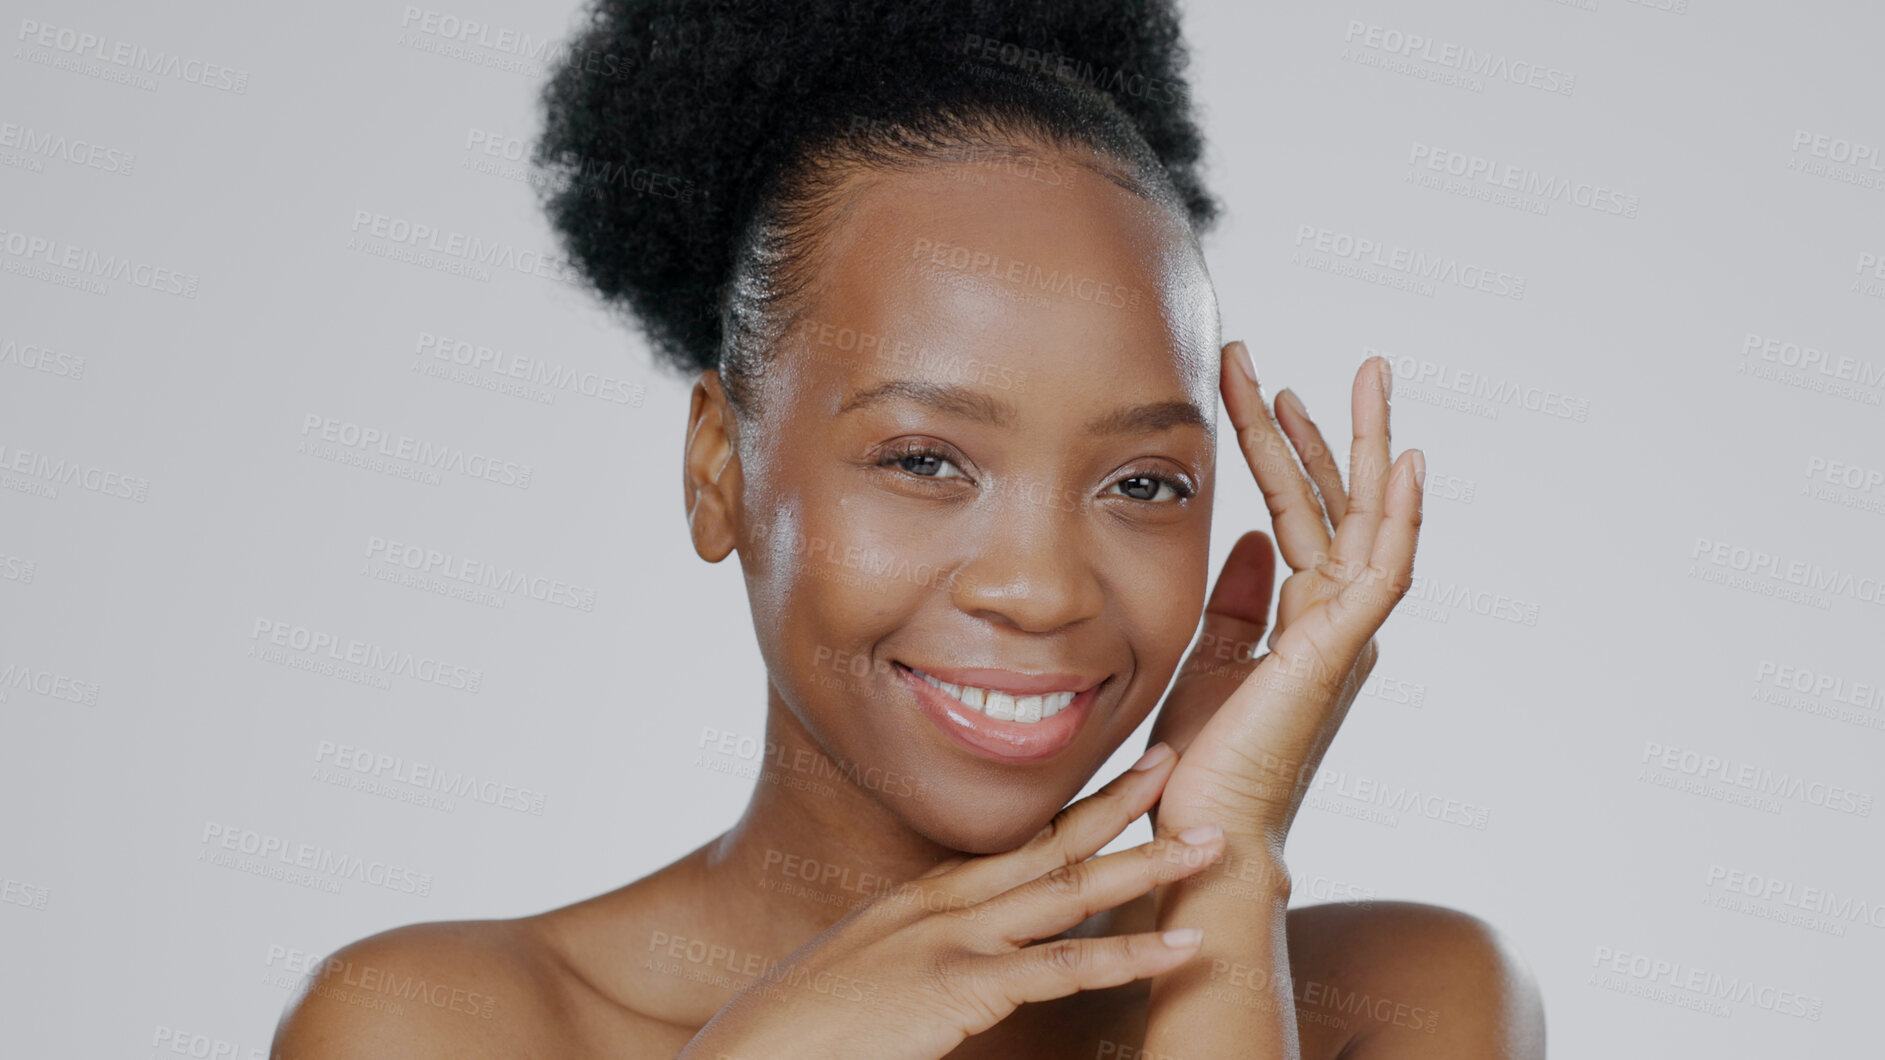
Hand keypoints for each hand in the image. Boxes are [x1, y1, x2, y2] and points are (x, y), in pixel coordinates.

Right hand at [677, 746, 1223, 1059]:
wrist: (750, 1055)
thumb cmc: (800, 1032)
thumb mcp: (865, 977)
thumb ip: (917, 962)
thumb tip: (949, 975)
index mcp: (921, 899)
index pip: (1016, 843)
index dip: (1077, 810)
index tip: (1127, 778)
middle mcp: (942, 904)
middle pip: (1051, 843)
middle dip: (1123, 804)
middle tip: (1182, 761)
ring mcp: (952, 941)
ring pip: (1072, 891)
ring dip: (1150, 864)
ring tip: (1214, 842)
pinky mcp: (959, 987)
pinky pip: (1063, 968)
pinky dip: (1131, 957)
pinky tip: (1182, 947)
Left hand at [1149, 346, 1422, 852]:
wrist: (1203, 834)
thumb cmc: (1202, 763)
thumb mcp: (1210, 659)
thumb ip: (1237, 600)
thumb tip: (1250, 539)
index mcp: (1302, 619)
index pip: (1297, 511)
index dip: (1281, 448)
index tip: (1261, 387)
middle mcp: (1334, 620)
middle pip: (1336, 503)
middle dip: (1322, 427)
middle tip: (1322, 358)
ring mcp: (1343, 635)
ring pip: (1368, 522)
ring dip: (1365, 446)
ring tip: (1368, 374)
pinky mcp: (1338, 654)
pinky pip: (1382, 574)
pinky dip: (1400, 518)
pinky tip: (1406, 461)